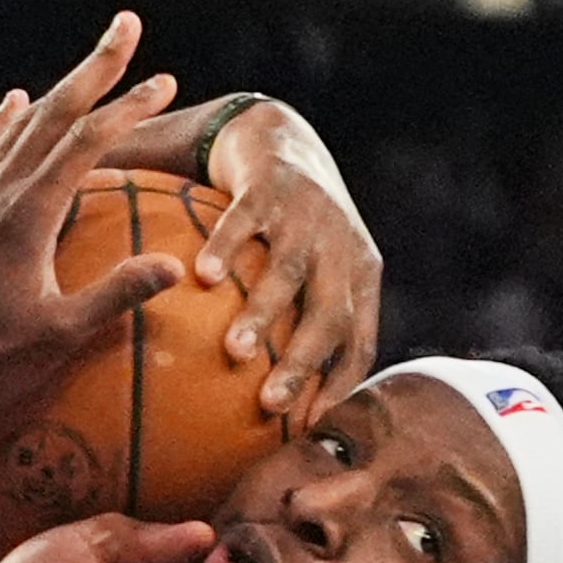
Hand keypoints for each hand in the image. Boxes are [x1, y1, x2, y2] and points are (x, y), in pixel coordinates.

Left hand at [0, 15, 185, 422]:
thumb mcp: (59, 334)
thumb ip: (117, 295)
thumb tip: (177, 265)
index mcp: (27, 214)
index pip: (87, 141)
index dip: (129, 106)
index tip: (165, 80)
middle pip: (54, 111)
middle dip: (96, 66)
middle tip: (127, 23)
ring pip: (18, 125)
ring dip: (57, 90)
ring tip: (89, 63)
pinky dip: (3, 121)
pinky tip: (16, 101)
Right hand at [191, 101, 382, 418]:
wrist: (277, 136)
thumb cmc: (285, 226)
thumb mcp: (308, 270)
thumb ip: (293, 326)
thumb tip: (255, 407)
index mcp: (358, 275)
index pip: (360, 342)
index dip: (340, 386)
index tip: (306, 426)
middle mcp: (340, 245)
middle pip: (330, 314)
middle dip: (303, 362)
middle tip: (270, 404)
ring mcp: (308, 212)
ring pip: (290, 270)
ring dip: (263, 313)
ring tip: (233, 351)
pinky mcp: (271, 182)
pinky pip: (248, 220)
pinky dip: (228, 247)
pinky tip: (201, 277)